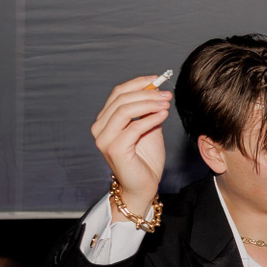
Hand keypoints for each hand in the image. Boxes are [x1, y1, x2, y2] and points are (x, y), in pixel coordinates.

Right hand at [91, 75, 171, 212]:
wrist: (144, 186)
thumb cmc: (145, 160)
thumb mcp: (148, 128)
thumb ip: (148, 111)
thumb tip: (157, 91)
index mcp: (105, 120)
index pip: (118, 93)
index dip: (138, 83)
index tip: (158, 80)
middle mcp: (100, 128)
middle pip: (121, 99)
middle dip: (146, 93)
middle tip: (166, 94)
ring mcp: (105, 139)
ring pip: (125, 110)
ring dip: (149, 103)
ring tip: (166, 104)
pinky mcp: (115, 149)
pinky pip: (134, 127)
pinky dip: (150, 118)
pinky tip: (163, 115)